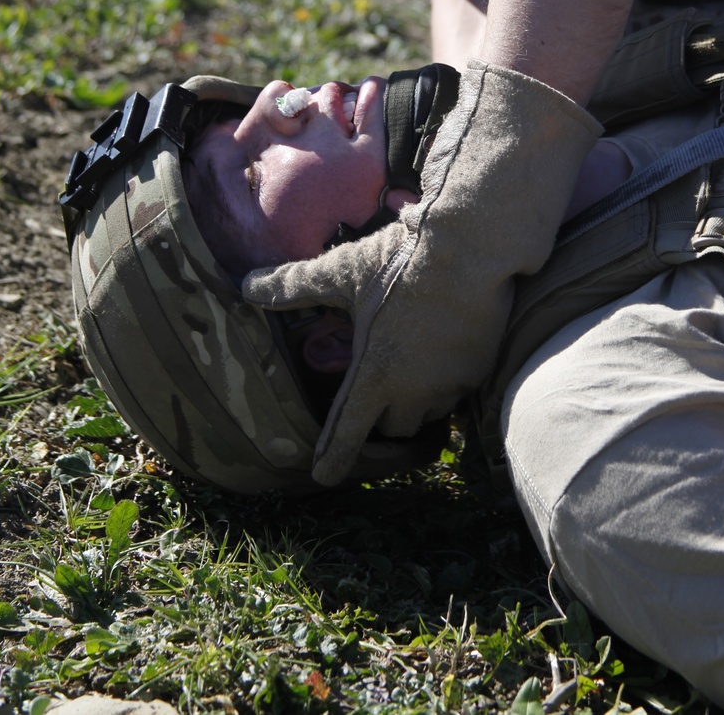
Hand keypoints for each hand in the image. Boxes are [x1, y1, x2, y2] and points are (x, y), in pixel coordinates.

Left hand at [242, 60, 600, 485]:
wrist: (471, 248)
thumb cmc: (400, 261)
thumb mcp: (342, 271)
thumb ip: (295, 285)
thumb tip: (246, 286)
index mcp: (374, 375)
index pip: (347, 434)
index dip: (333, 458)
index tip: (322, 476)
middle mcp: (411, 392)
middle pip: (391, 429)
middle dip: (380, 419)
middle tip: (374, 395)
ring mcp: (448, 385)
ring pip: (426, 414)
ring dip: (413, 404)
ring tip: (408, 373)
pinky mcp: (477, 370)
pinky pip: (455, 392)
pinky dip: (443, 383)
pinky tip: (439, 354)